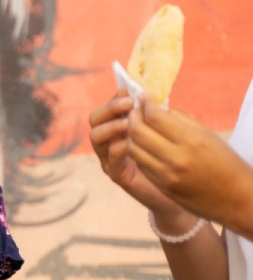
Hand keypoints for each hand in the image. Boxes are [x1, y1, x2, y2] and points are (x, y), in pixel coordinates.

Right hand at [88, 90, 182, 214]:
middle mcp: (111, 141)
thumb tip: (151, 95)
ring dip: (110, 127)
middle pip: (95, 119)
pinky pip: (109, 159)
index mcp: (121, 127)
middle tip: (127, 105)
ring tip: (127, 124)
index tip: (127, 90)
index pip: (109, 108)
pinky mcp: (117, 174)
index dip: (115, 97)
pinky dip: (117, 149)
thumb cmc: (176, 156)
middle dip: (109, 108)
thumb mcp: (168, 131)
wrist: (183, 189)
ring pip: (96, 137)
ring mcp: (111, 158)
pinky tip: (130, 144)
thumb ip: (158, 116)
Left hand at [127, 97, 252, 225]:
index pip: (155, 117)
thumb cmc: (226, 162)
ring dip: (130, 135)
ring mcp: (167, 175)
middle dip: (132, 117)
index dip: (144, 104)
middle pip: (138, 132)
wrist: (236, 199)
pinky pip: (140, 164)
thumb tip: (157, 106)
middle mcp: (177, 157)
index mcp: (191, 140)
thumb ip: (181, 119)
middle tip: (134, 110)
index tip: (142, 97)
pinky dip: (137, 151)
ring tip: (136, 127)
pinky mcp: (162, 187)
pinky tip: (142, 145)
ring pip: (133, 149)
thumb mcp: (208, 135)